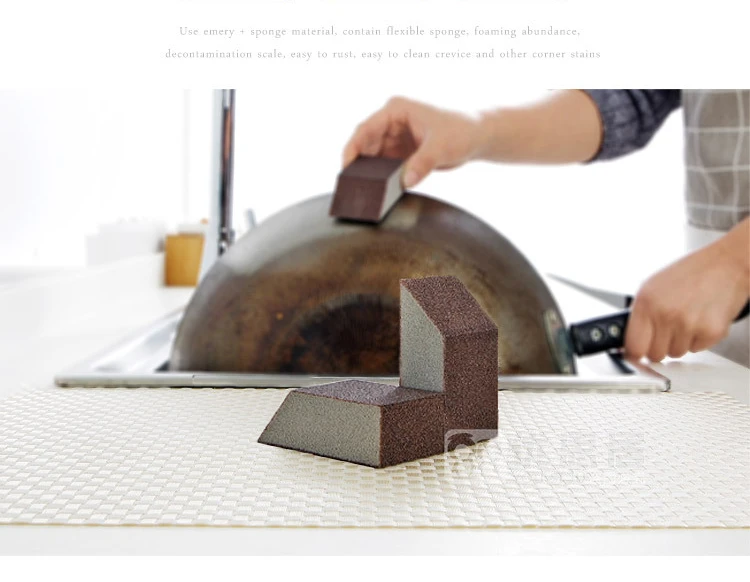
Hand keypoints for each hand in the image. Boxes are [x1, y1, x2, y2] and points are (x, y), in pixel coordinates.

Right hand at [342, 96, 486, 188]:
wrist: (479, 137)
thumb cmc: (463, 130)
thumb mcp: (441, 146)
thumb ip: (422, 163)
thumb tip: (405, 182)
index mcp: (396, 110)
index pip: (365, 128)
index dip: (352, 148)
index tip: (346, 168)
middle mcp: (392, 122)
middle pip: (365, 145)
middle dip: (359, 165)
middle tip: (354, 187)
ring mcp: (396, 137)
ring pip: (373, 158)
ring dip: (370, 174)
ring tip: (365, 192)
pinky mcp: (402, 152)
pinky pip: (385, 167)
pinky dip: (382, 179)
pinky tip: (380, 192)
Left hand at [625, 225, 749, 361]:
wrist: (726, 264)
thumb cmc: (690, 273)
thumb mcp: (652, 287)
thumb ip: (639, 314)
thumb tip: (629, 338)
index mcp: (647, 303)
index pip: (634, 346)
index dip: (636, 351)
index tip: (639, 351)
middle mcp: (666, 315)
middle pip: (655, 355)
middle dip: (659, 346)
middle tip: (667, 330)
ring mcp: (689, 325)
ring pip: (676, 353)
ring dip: (680, 341)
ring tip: (686, 318)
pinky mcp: (711, 332)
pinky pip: (697, 349)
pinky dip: (698, 339)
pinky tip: (700, 319)